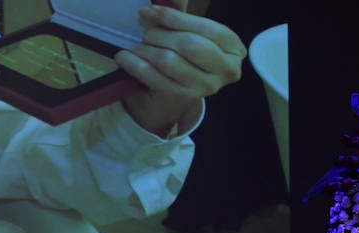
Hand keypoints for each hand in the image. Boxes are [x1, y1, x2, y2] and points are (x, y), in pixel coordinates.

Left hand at [117, 1, 246, 136]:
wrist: (177, 91)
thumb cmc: (187, 53)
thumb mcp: (190, 32)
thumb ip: (180, 16)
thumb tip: (160, 2)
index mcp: (233, 49)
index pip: (207, 29)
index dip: (176, 18)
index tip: (151, 11)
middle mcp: (226, 70)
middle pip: (189, 45)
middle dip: (161, 33)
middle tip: (146, 31)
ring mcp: (206, 87)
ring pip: (169, 60)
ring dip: (147, 48)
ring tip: (140, 46)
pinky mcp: (184, 97)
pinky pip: (154, 77)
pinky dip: (135, 64)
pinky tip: (124, 57)